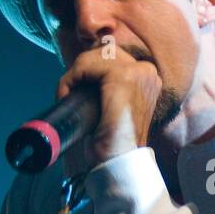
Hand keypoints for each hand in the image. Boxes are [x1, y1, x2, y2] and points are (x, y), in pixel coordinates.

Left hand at [56, 44, 161, 163]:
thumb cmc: (114, 141)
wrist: (119, 161)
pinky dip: (71, 77)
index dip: (90, 69)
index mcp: (148, 77)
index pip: (112, 55)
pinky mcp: (124, 77)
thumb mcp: (114, 107)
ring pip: (94, 55)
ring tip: (67, 96)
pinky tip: (66, 94)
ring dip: (74, 74)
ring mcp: (138, 72)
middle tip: (69, 94)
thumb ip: (107, 88)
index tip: (76, 92)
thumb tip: (83, 75)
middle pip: (104, 51)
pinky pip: (87, 64)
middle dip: (82, 69)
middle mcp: (148, 71)